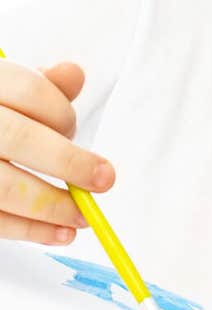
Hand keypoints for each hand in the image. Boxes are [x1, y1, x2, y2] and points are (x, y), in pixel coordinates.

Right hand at [0, 60, 115, 244]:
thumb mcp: (5, 90)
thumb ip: (40, 85)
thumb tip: (74, 75)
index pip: (29, 91)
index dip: (61, 112)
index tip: (74, 130)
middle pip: (20, 139)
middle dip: (69, 162)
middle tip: (104, 179)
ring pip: (6, 187)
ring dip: (52, 206)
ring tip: (83, 216)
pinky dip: (31, 231)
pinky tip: (61, 234)